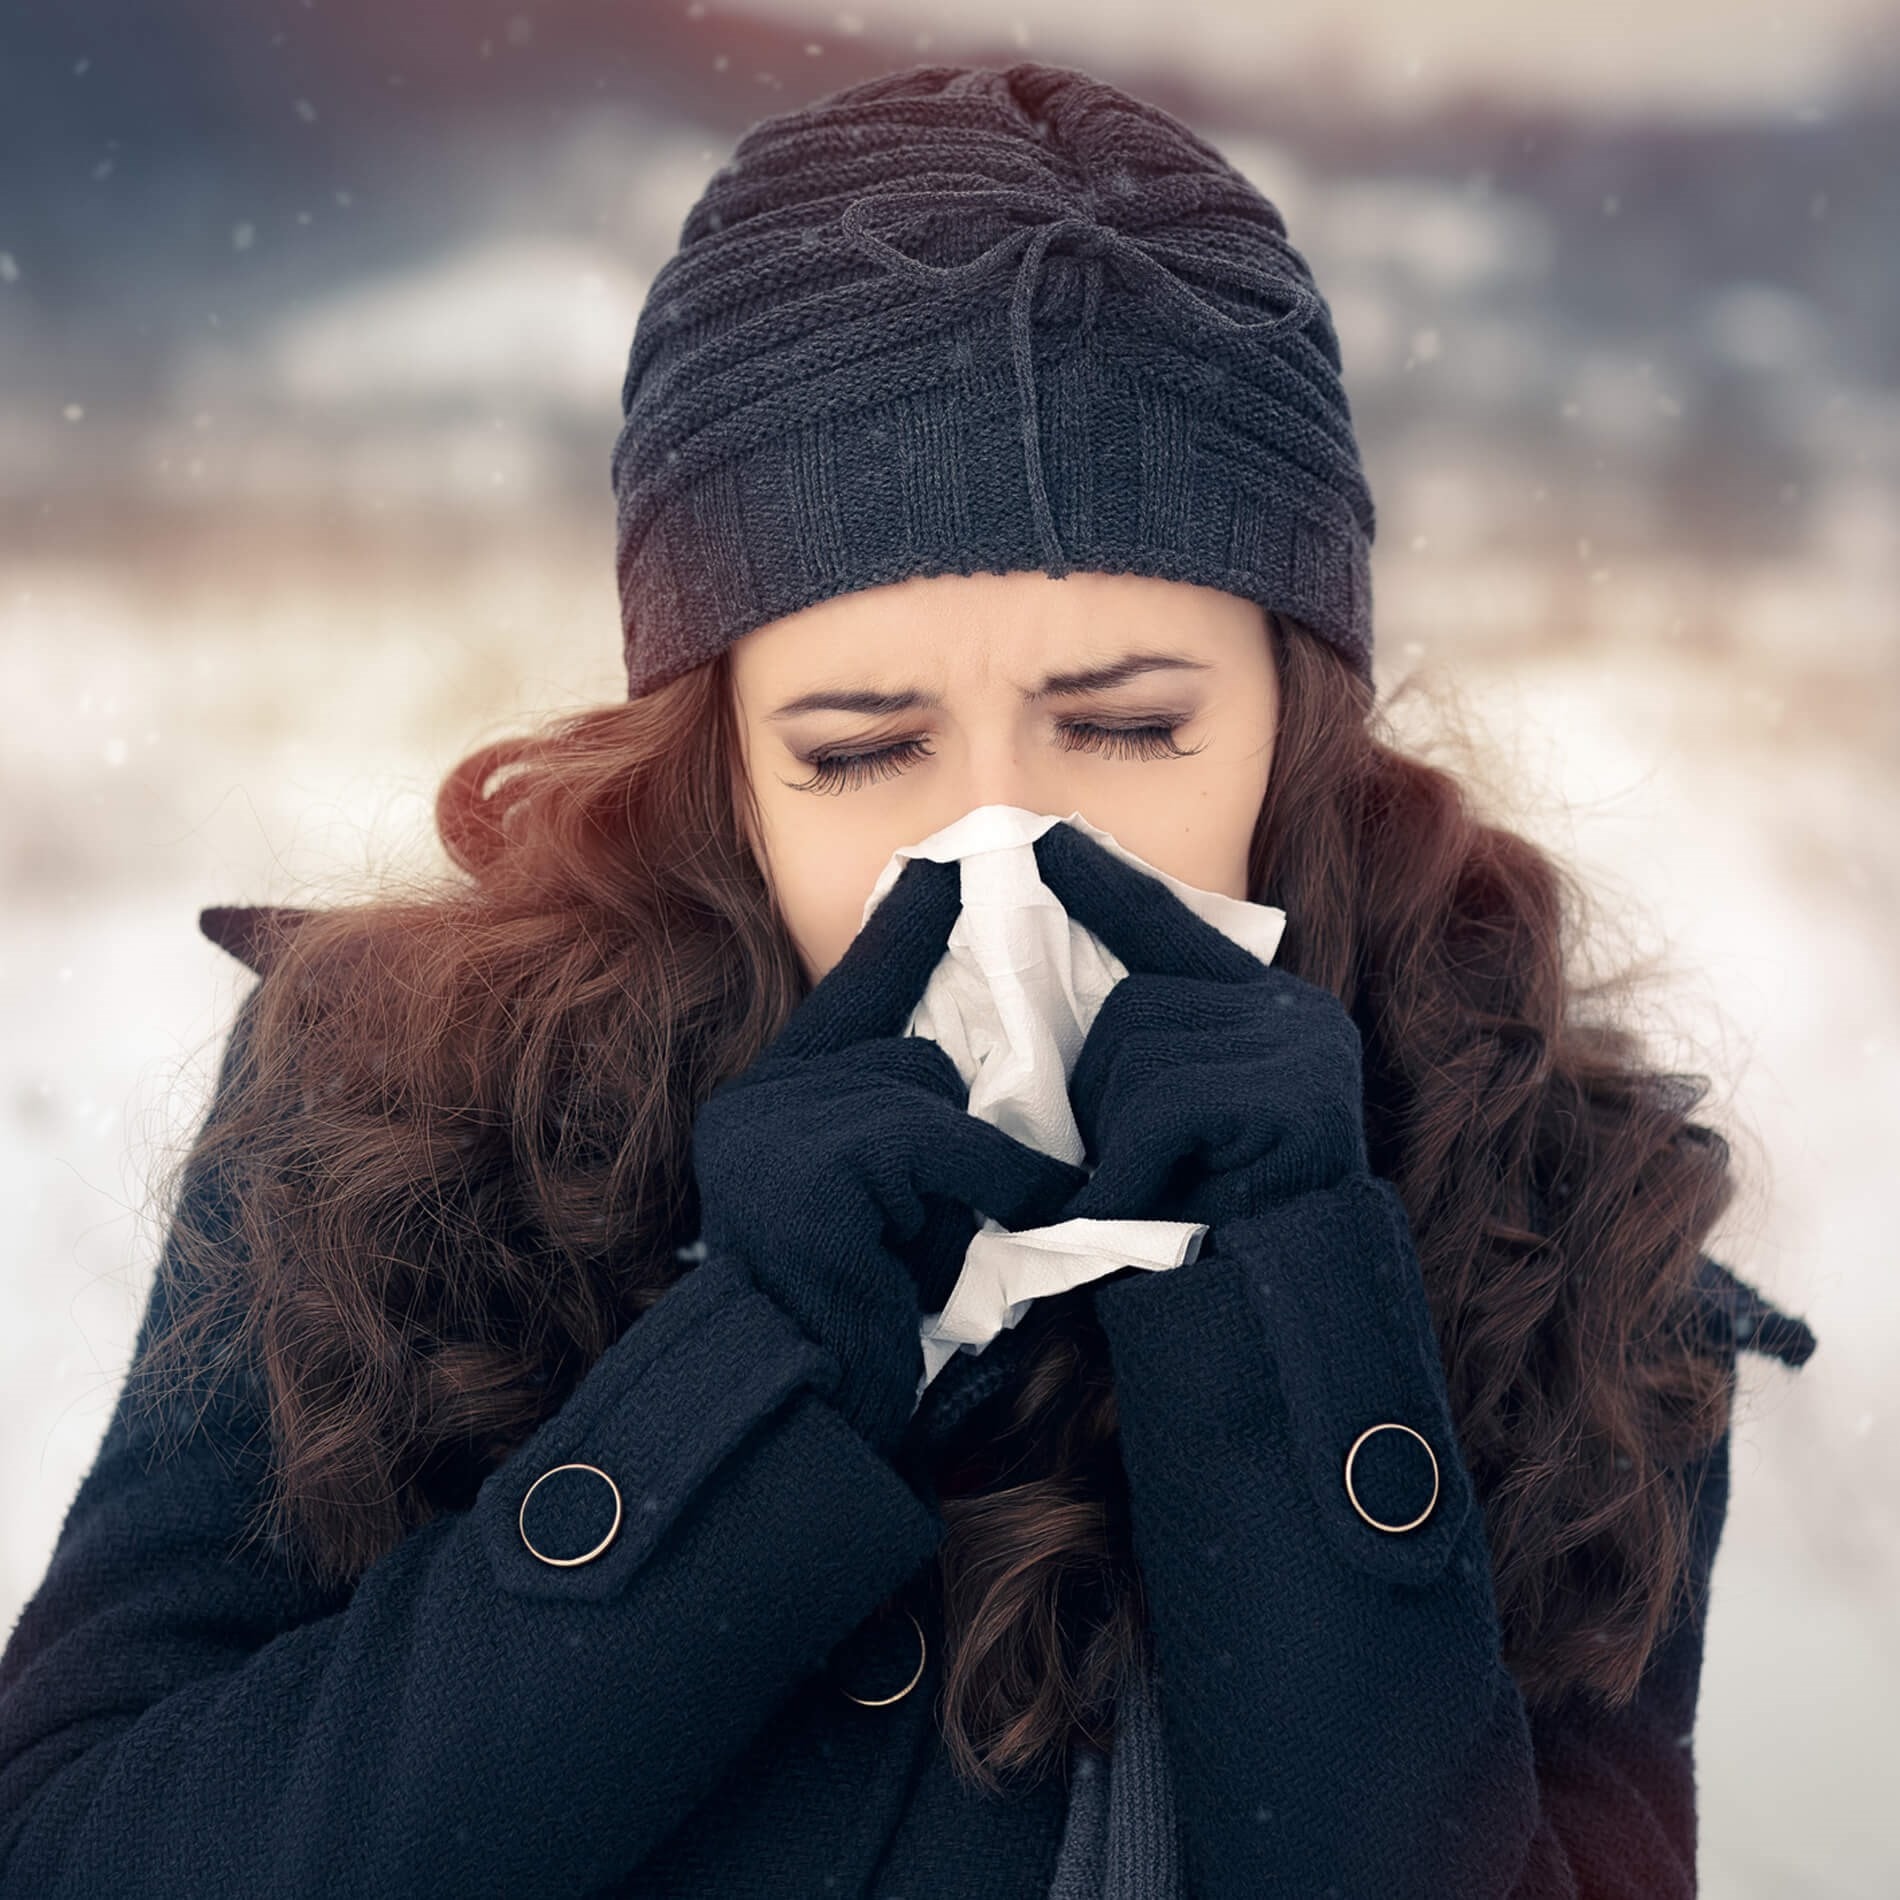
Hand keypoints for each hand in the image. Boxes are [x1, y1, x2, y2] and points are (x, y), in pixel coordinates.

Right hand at [691, 853, 1087, 1456]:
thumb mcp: (886, 1198)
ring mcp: (776, 1128)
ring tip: (924, 1245)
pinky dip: (990, 1177)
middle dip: (950, 1136)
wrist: (809, 1400)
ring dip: (962, 1171)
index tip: (944, 868)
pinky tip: (995, 1222)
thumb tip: (962, 1063)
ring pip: (929, 1093)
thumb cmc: (861, 1308)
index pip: (851, 994)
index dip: (903, 934)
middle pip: (911, 1056)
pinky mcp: (814, 1165)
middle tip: (927, 1223)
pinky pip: (942, 1138)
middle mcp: (759, 1100)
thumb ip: (899, 1123)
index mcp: (771, 1100)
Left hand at [1029, 821, 1369, 1230]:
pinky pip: (1156, 1109)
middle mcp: (1298, 1016)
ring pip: (1135, 1057)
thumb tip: (1057, 1018)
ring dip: (1116, 1142)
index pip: (1175, 930)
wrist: (1285, 1325)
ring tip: (1159, 1196)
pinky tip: (1142, 1211)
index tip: (1049, 842)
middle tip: (1129, 1173)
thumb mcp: (1166, 1133)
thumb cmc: (1209, 1233)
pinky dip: (1126, 1170)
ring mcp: (1303, 1051)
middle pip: (1132, 1009)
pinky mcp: (1291, 1097)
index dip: (1107, 891)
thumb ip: (1142, 1061)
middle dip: (1099, 1098)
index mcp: (1274, 1013)